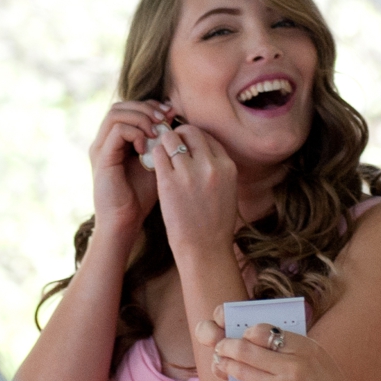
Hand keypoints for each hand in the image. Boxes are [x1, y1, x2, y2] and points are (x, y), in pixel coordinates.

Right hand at [87, 100, 172, 238]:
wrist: (125, 221)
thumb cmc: (141, 196)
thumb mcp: (156, 164)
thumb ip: (161, 143)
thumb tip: (175, 120)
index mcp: (116, 140)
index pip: (130, 107)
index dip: (151, 106)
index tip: (171, 113)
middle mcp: (105, 140)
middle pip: (121, 105)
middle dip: (146, 107)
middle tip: (165, 117)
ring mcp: (101, 148)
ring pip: (116, 113)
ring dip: (141, 117)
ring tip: (157, 130)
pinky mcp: (102, 158)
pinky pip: (117, 131)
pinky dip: (135, 133)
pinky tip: (147, 147)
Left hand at [153, 123, 241, 262]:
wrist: (205, 248)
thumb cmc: (215, 222)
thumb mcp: (227, 189)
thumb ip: (217, 167)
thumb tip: (200, 149)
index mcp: (227, 166)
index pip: (208, 137)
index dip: (194, 138)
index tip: (186, 146)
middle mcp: (210, 165)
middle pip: (190, 132)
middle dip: (179, 135)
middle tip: (171, 146)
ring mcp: (188, 173)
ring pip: (171, 139)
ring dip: (164, 144)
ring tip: (161, 154)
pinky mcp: (169, 182)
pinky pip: (158, 154)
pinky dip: (154, 154)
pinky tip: (154, 163)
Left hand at [197, 309, 378, 380]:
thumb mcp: (320, 367)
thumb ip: (293, 356)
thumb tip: (254, 346)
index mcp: (308, 347)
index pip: (264, 329)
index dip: (246, 332)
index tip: (239, 336)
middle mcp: (296, 361)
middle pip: (247, 344)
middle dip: (228, 345)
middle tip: (220, 347)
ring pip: (241, 366)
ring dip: (226, 364)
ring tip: (220, 364)